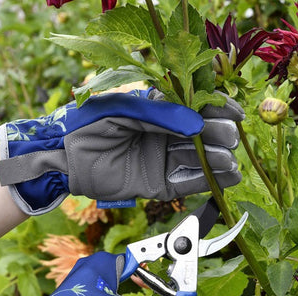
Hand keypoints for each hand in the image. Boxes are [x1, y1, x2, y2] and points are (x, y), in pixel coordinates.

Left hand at [0, 89, 242, 214]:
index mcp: (156, 110)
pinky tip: (224, 178)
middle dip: (218, 135)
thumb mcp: (123, 110)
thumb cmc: (87, 125)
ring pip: (196, 160)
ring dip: (216, 160)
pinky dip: (204, 181)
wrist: (63, 158)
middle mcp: (162, 135)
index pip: (194, 108)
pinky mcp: (155, 185)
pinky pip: (184, 183)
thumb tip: (196, 122)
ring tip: (230, 161)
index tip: (234, 112)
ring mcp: (160, 160)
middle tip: (229, 138)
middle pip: (200, 135)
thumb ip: (159, 114)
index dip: (216, 109)